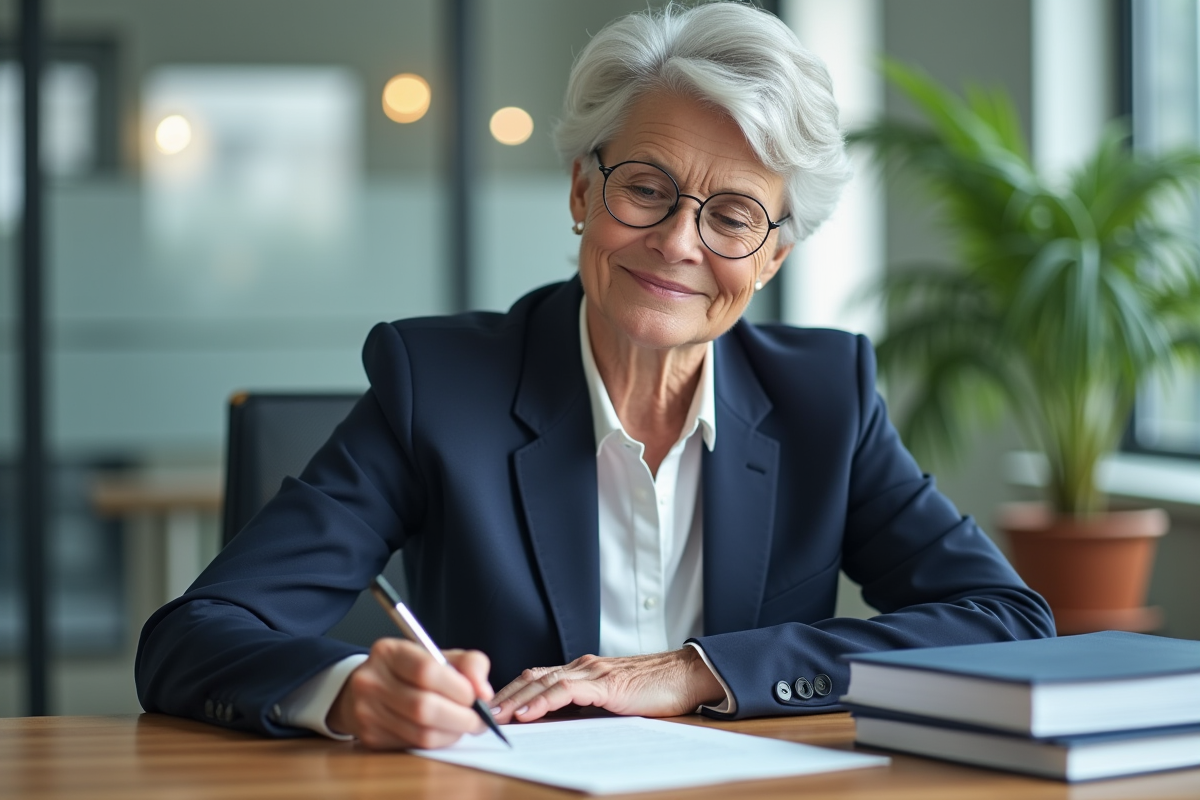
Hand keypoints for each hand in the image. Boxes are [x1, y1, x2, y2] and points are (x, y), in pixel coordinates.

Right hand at [326, 638, 492, 749]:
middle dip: (461, 717)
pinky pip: (414, 746)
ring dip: (452, 733)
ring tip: (464, 726)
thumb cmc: (410, 671)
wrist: (366, 690)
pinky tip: (444, 732)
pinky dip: (438, 743)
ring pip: (421, 733)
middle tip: (479, 719)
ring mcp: (367, 712)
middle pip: (424, 707)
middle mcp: (371, 681)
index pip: (426, 671)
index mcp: (389, 652)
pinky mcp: (370, 738)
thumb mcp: (439, 656)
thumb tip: (484, 693)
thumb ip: (469, 664)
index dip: (458, 687)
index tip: (477, 696)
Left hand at [489, 648, 724, 723]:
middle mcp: (583, 666)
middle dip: (504, 695)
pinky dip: (542, 701)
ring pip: (544, 682)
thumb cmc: (653, 692)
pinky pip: (566, 690)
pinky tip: (527, 713)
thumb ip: (586, 707)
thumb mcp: (611, 702)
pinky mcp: (606, 683)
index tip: (490, 708)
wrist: (686, 677)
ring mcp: (593, 672)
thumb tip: (556, 725)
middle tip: (480, 712)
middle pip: (533, 677)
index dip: (512, 691)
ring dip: (516, 699)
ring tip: (495, 715)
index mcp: (582, 671)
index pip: (537, 677)